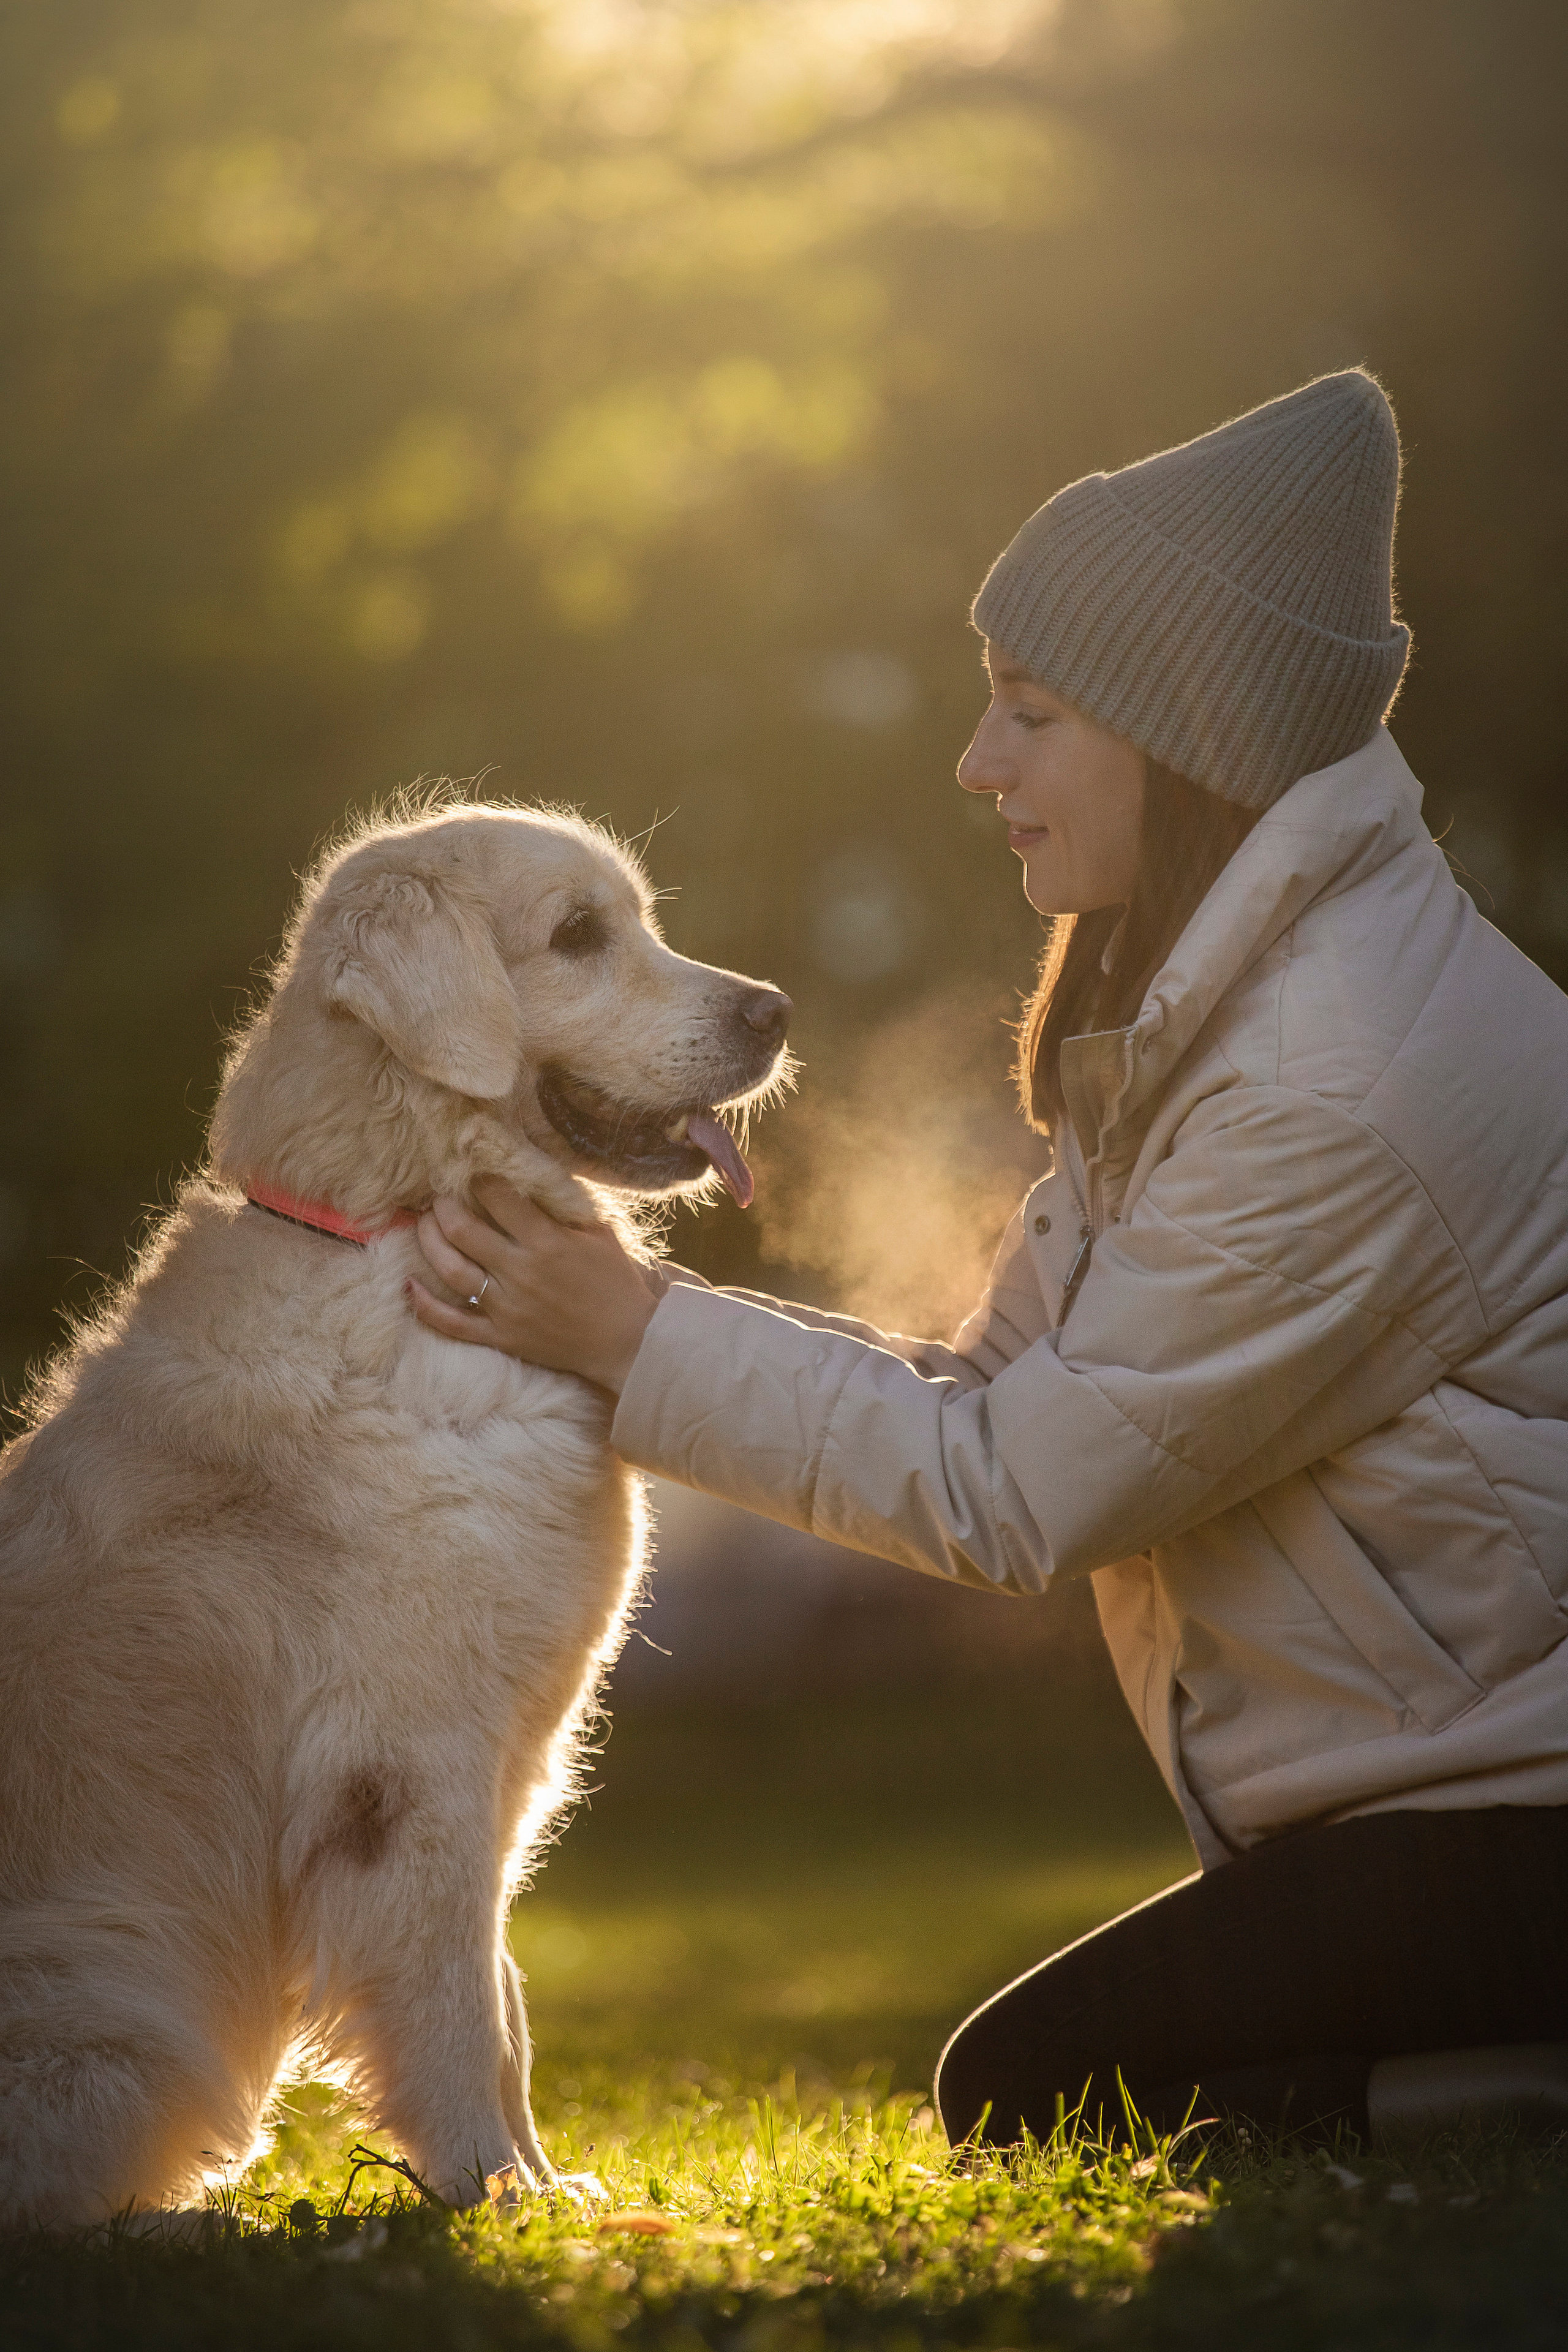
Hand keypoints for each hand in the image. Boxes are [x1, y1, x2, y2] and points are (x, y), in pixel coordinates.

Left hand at [406, 1179, 660, 1395]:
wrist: (627, 1341)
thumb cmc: (616, 1283)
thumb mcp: (599, 1233)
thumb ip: (565, 1206)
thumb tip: (533, 1176)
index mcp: (547, 1242)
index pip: (499, 1198)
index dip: (479, 1179)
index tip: (471, 1170)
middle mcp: (520, 1272)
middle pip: (463, 1229)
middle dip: (443, 1205)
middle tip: (439, 1196)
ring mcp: (506, 1307)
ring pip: (451, 1269)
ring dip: (429, 1241)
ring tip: (424, 1223)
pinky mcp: (501, 1336)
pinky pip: (452, 1322)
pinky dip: (425, 1304)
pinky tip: (408, 1283)